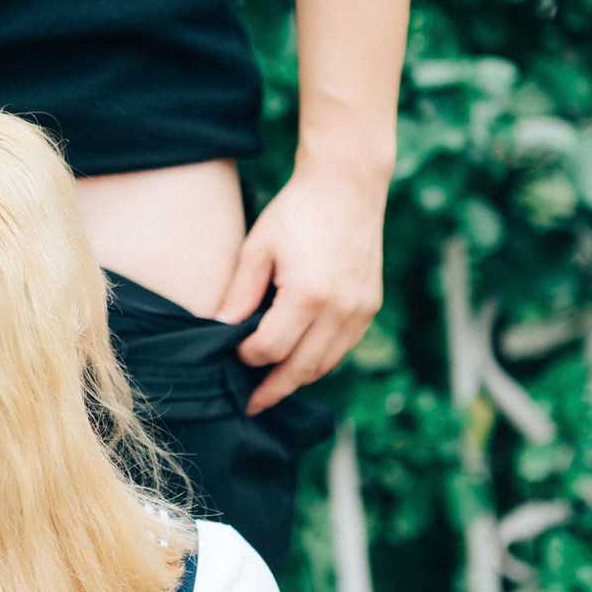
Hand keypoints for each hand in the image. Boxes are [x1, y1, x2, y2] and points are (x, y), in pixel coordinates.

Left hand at [214, 157, 386, 414]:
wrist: (348, 186)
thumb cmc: (297, 212)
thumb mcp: (258, 247)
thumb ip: (240, 293)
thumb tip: (220, 329)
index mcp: (308, 295)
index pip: (271, 349)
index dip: (248, 357)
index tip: (232, 353)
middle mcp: (340, 310)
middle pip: (302, 368)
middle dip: (273, 389)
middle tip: (251, 406)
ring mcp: (360, 310)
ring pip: (326, 364)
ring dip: (298, 380)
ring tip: (272, 389)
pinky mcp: (370, 306)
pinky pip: (343, 348)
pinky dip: (320, 360)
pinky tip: (299, 361)